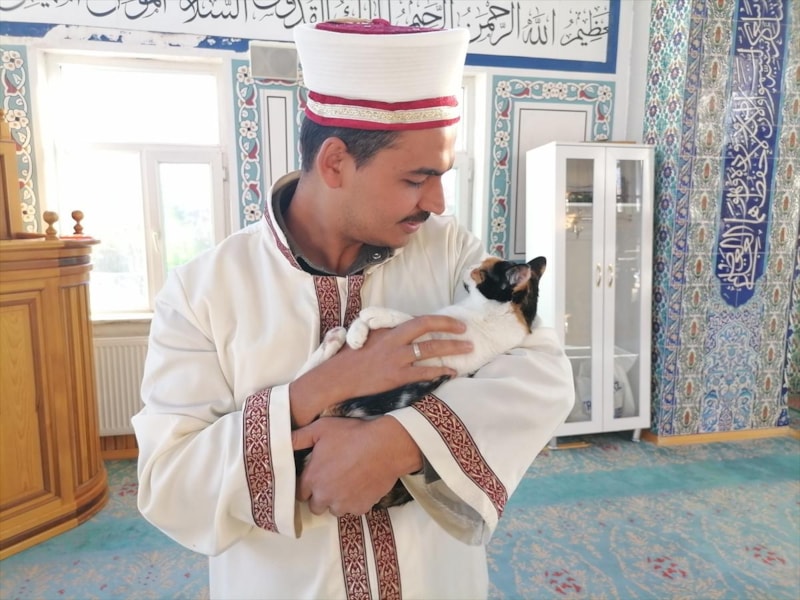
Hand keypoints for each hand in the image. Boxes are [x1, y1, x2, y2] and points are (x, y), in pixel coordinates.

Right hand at [290, 315, 471, 426]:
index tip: (453, 321)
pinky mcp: (396, 376)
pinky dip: (440, 371)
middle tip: (466, 331)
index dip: (439, 320)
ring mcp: (396, 358)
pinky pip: (424, 372)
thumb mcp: (364, 337)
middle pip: (427, 328)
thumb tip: (402, 330)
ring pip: (430, 349)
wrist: (336, 378)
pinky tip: (451, 372)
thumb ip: (384, 332)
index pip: (418, 319)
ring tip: (468, 349)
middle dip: (450, 327)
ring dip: (452, 348)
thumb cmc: (347, 358)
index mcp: (386, 329)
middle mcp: (393, 340)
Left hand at [292, 416, 421, 515]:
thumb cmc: (352, 434)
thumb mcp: (322, 428)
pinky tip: (361, 484)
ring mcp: (344, 504)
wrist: (386, 446)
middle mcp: (324, 496)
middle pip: (315, 506)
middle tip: (331, 479)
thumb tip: (281, 442)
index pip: (299, 493)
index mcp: (312, 479)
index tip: (315, 475)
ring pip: (334, 509)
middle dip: (320, 495)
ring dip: (337, 500)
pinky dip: (355, 501)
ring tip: (347, 482)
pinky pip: (354, 509)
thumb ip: (298, 438)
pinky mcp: (361, 508)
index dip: (306, 484)